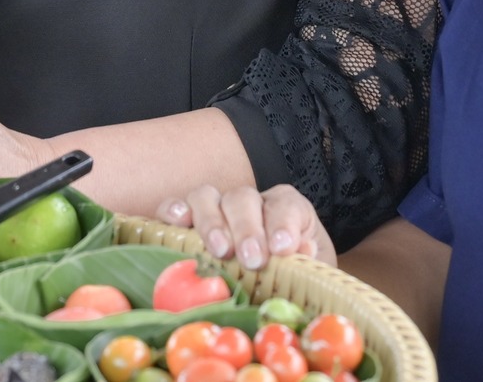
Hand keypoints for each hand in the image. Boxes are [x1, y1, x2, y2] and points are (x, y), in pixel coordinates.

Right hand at [159, 184, 334, 269]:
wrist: (276, 284)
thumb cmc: (292, 279)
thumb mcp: (309, 273)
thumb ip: (307, 261)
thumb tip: (302, 249)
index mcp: (285, 210)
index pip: (285, 205)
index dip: (283, 223)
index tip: (283, 247)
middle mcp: (248, 203)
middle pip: (242, 198)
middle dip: (247, 228)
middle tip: (252, 259)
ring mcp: (215, 210)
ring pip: (207, 197)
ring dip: (212, 222)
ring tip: (220, 250)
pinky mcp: (186, 224)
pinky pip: (173, 207)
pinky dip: (172, 210)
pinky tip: (177, 222)